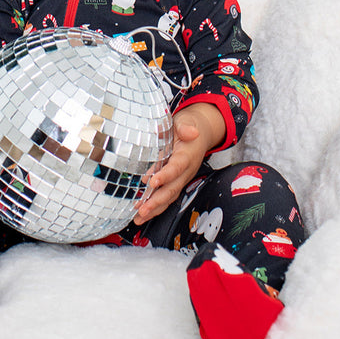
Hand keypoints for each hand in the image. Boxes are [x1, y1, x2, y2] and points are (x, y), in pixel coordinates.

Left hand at [133, 103, 224, 225]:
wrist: (200, 132)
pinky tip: (142, 214)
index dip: (166, 176)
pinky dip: (155, 207)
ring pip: (169, 197)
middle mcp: (185, 171)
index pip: (176, 167)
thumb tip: (189, 131)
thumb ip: (185, 127)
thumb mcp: (185, 121)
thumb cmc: (188, 126)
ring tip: (139, 217)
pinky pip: (166, 197)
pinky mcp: (176, 182)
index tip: (153, 182)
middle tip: (142, 209)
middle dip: (157, 201)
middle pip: (172, 188)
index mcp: (187, 155)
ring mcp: (181, 178)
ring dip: (154, 209)